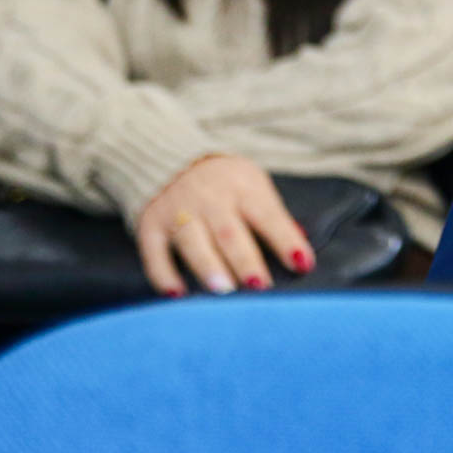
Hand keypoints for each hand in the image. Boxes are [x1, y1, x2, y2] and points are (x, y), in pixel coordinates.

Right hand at [136, 155, 314, 296]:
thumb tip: (300, 252)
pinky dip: (163, 275)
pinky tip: (176, 295)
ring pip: (193, 241)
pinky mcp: (150, 225)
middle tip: (260, 288)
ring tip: (223, 291)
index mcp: (243, 186)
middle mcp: (210, 197)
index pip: (268, 216)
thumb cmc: (226, 183)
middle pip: (230, 232)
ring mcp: (177, 210)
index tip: (302, 265)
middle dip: (246, 261)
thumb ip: (273, 219)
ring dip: (209, 267)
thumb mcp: (254, 186)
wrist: (172, 157)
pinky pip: (154, 253)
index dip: (286, 241)